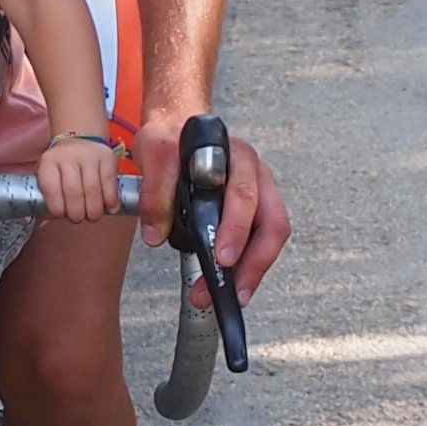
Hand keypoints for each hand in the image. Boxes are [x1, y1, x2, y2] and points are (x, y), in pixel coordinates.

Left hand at [36, 132, 118, 223]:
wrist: (81, 140)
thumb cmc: (62, 166)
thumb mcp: (49, 174)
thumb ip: (48, 195)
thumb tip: (50, 220)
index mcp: (49, 162)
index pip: (50, 188)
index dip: (56, 207)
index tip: (61, 215)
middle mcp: (68, 156)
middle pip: (73, 191)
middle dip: (76, 212)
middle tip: (78, 218)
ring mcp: (89, 155)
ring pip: (92, 189)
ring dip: (93, 210)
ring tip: (92, 216)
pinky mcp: (107, 157)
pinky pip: (109, 183)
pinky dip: (110, 200)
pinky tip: (110, 208)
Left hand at [131, 110, 292, 296]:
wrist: (177, 129)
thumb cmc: (172, 140)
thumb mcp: (155, 154)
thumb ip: (154, 192)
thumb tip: (155, 235)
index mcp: (237, 157)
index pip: (245, 196)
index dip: (236, 230)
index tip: (221, 258)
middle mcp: (257, 175)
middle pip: (272, 223)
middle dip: (252, 263)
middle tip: (229, 290)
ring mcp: (260, 194)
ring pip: (271, 237)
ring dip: (253, 271)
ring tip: (230, 296)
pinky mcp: (254, 211)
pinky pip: (261, 242)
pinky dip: (249, 266)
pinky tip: (233, 284)